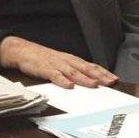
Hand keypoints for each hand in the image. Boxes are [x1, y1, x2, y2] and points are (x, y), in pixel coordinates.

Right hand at [0, 36, 117, 87]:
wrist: (24, 51)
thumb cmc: (45, 59)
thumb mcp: (63, 63)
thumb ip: (75, 71)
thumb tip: (90, 81)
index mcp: (73, 60)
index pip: (91, 66)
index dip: (103, 72)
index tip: (114, 79)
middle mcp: (67, 61)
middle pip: (86, 68)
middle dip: (99, 76)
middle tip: (110, 82)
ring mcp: (56, 64)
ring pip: (73, 72)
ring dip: (85, 79)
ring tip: (94, 85)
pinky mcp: (45, 69)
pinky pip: (55, 75)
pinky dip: (62, 80)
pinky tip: (69, 86)